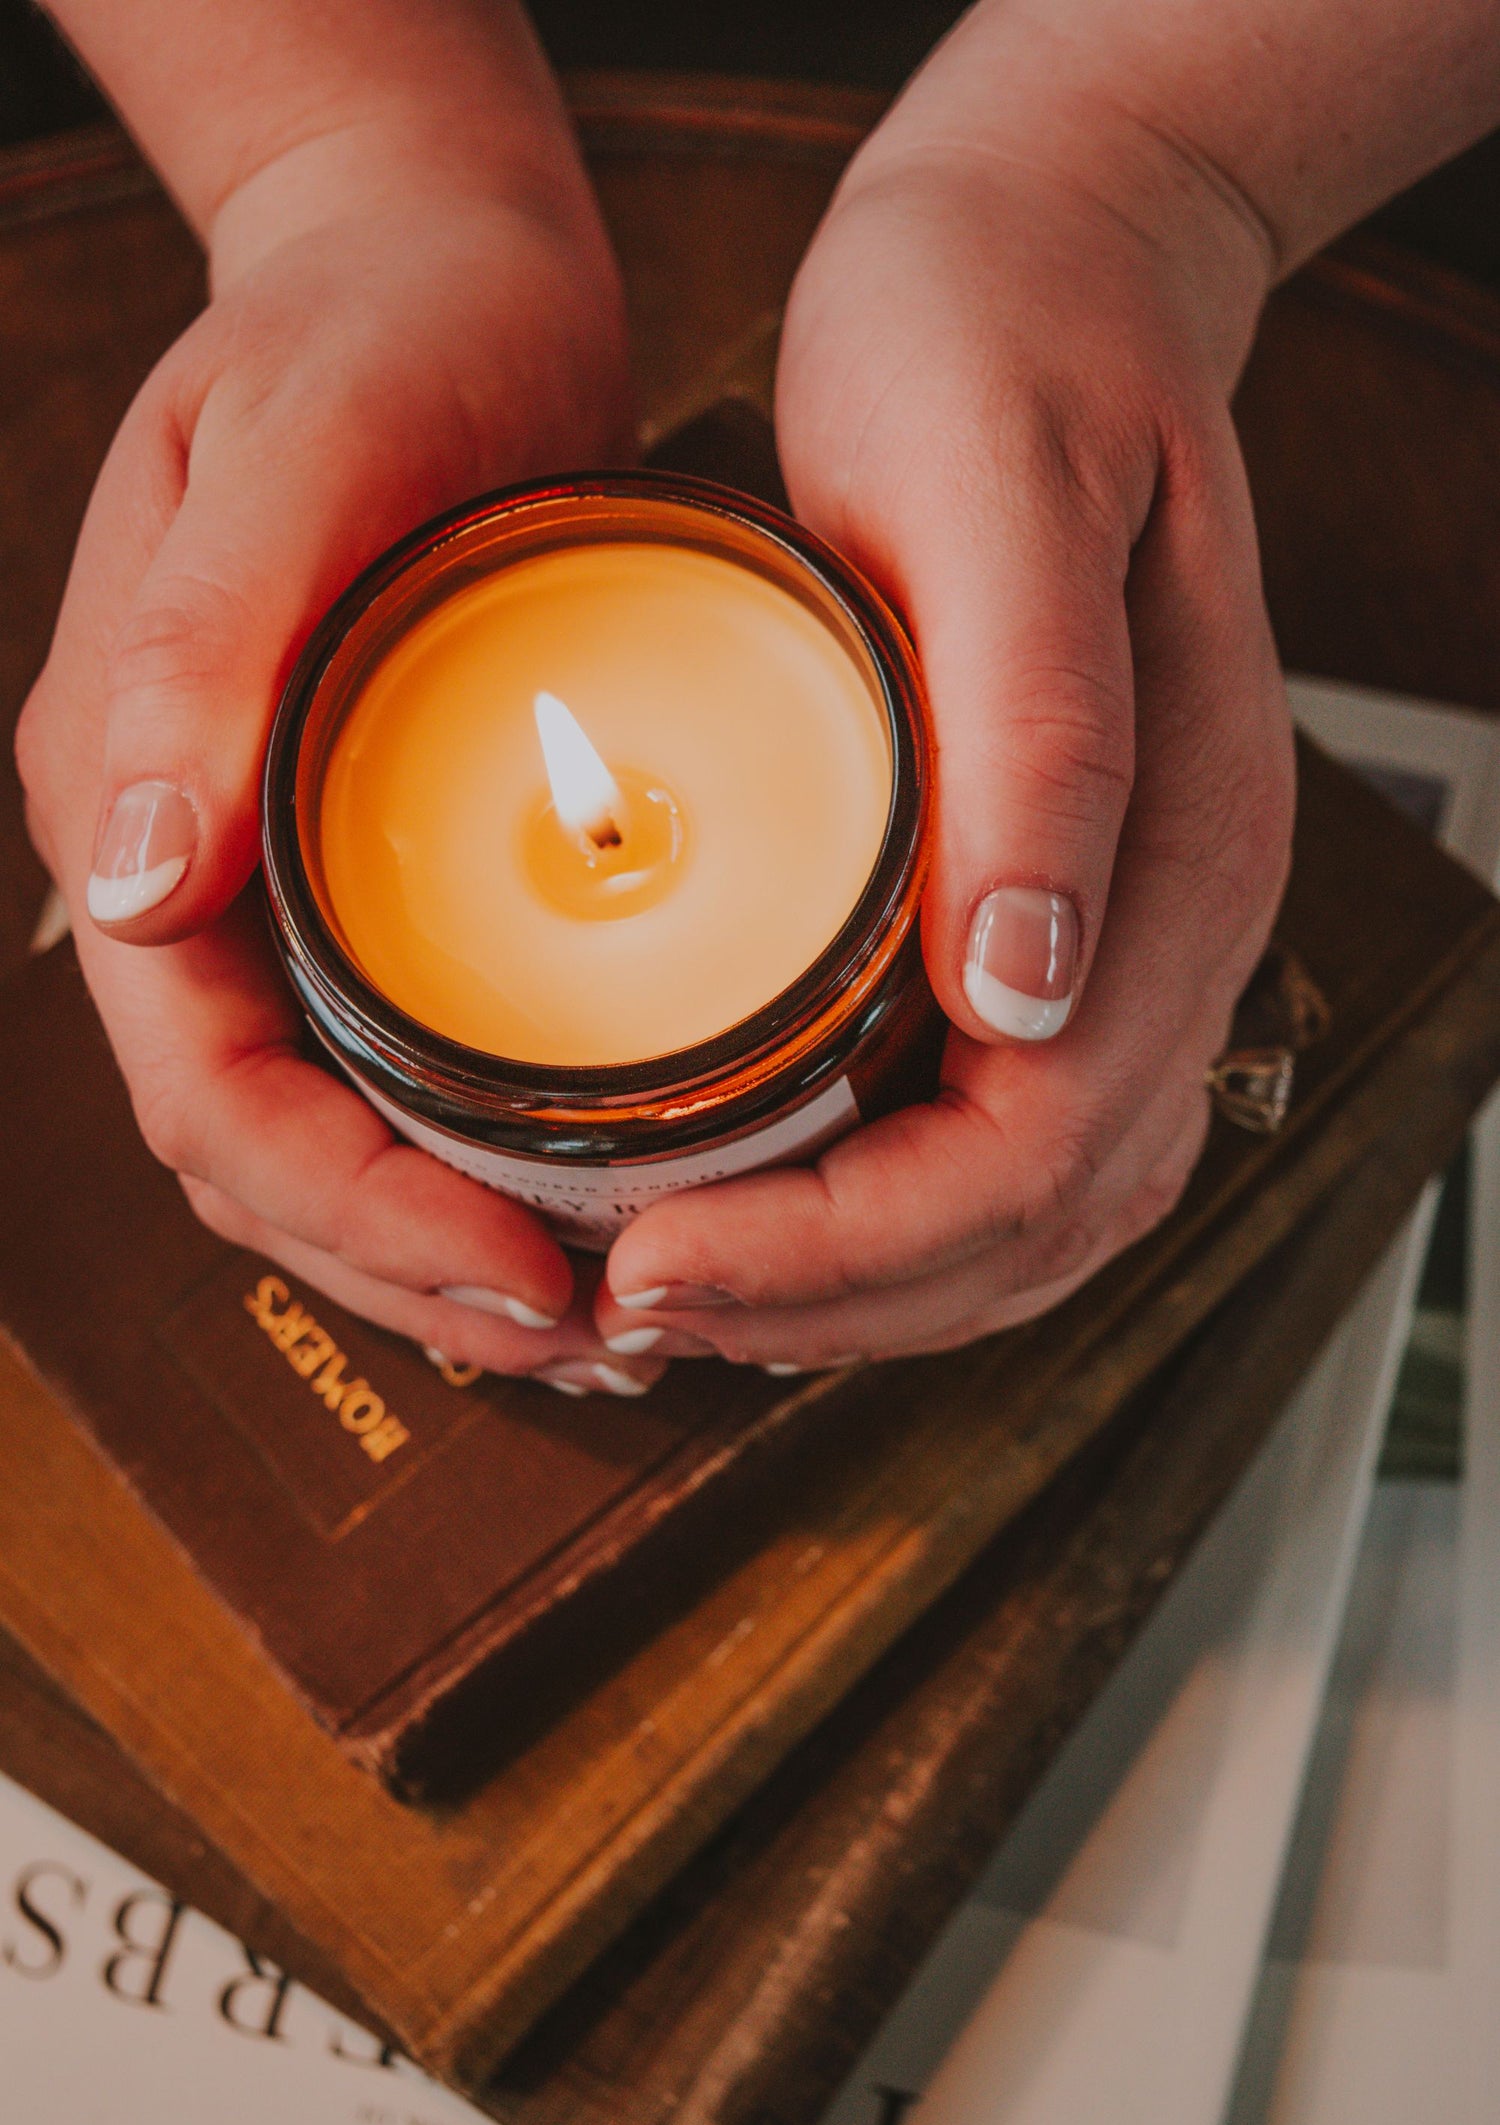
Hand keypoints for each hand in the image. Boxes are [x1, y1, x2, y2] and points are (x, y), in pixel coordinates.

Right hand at [18, 153, 663, 1396]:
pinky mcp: (377, 875)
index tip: (518, 1280)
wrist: (435, 262)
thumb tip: (122, 881)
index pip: (214, 1098)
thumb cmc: (364, 335)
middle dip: (420, 1275)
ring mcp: (281, 884)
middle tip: (595, 1339)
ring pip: (341, 1141)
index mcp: (135, 805)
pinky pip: (409, 1071)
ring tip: (607, 1321)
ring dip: (457, 1253)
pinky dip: (490, 1165)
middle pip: (274, 1164)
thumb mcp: (285, 464)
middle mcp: (194, 873)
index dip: (355, 1219)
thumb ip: (194, 661)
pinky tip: (596, 1205)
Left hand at [596, 56, 1294, 1367]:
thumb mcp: (1003, 497)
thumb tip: (1018, 990)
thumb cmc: (1003, 350)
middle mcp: (1172, 933)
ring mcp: (1125, 945)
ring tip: (676, 1299)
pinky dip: (878, 1235)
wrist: (1047, 274)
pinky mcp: (1060, 932)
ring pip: (1021, 1225)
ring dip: (849, 1301)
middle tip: (626, 1304)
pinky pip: (998, 1153)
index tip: (658, 1257)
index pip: (1029, 1152)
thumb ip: (1037, 738)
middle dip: (823, 1307)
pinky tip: (766, 1225)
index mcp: (1180, 854)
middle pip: (1026, 1229)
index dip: (841, 1249)